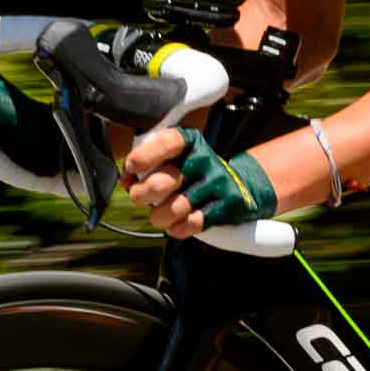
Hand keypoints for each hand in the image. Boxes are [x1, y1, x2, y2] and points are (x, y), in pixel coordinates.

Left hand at [123, 127, 277, 235]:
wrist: (242, 186)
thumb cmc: (195, 173)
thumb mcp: (175, 159)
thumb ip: (148, 165)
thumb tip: (126, 180)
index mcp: (190, 142)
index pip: (166, 142)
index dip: (143, 156)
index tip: (132, 168)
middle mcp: (204, 159)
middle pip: (161, 183)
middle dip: (142, 195)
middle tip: (141, 199)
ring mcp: (218, 182)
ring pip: (173, 209)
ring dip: (159, 217)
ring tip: (161, 215)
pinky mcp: (228, 205)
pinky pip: (192, 223)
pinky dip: (178, 228)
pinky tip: (177, 224)